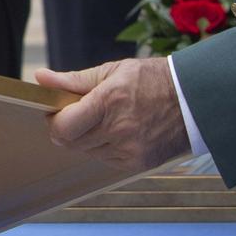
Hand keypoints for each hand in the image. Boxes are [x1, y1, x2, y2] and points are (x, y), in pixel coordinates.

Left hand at [36, 58, 191, 172]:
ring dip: (88, 138)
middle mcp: (119, 130)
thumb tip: (40, 78)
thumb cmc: (152, 80)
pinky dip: (105, 148)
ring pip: (87, 152)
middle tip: (82, 113)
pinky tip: (121, 131)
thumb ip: (73, 80)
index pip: (63, 127)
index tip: (59, 111)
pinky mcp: (138, 163)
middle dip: (69, 128)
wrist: (195, 100)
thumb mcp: (112, 71)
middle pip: (71, 142)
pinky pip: (105, 160)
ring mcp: (130, 150)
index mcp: (109, 102)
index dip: (55, 120)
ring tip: (108, 119)